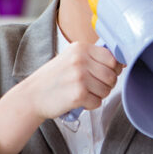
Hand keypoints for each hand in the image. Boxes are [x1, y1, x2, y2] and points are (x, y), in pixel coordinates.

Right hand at [0, 43, 123, 153]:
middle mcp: (80, 60)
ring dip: (99, 95)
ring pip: (107, 90)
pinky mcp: (78, 94)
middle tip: (93, 87)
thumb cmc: (54, 79)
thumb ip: (92, 58)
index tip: (107, 73)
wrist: (32, 96)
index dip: (114, 68)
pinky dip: (90, 105)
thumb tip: (120, 62)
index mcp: (80, 48)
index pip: (112, 58)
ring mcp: (79, 77)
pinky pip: (98, 102)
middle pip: (112, 75)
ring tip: (84, 93)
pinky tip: (78, 101)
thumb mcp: (71, 59)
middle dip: (107, 84)